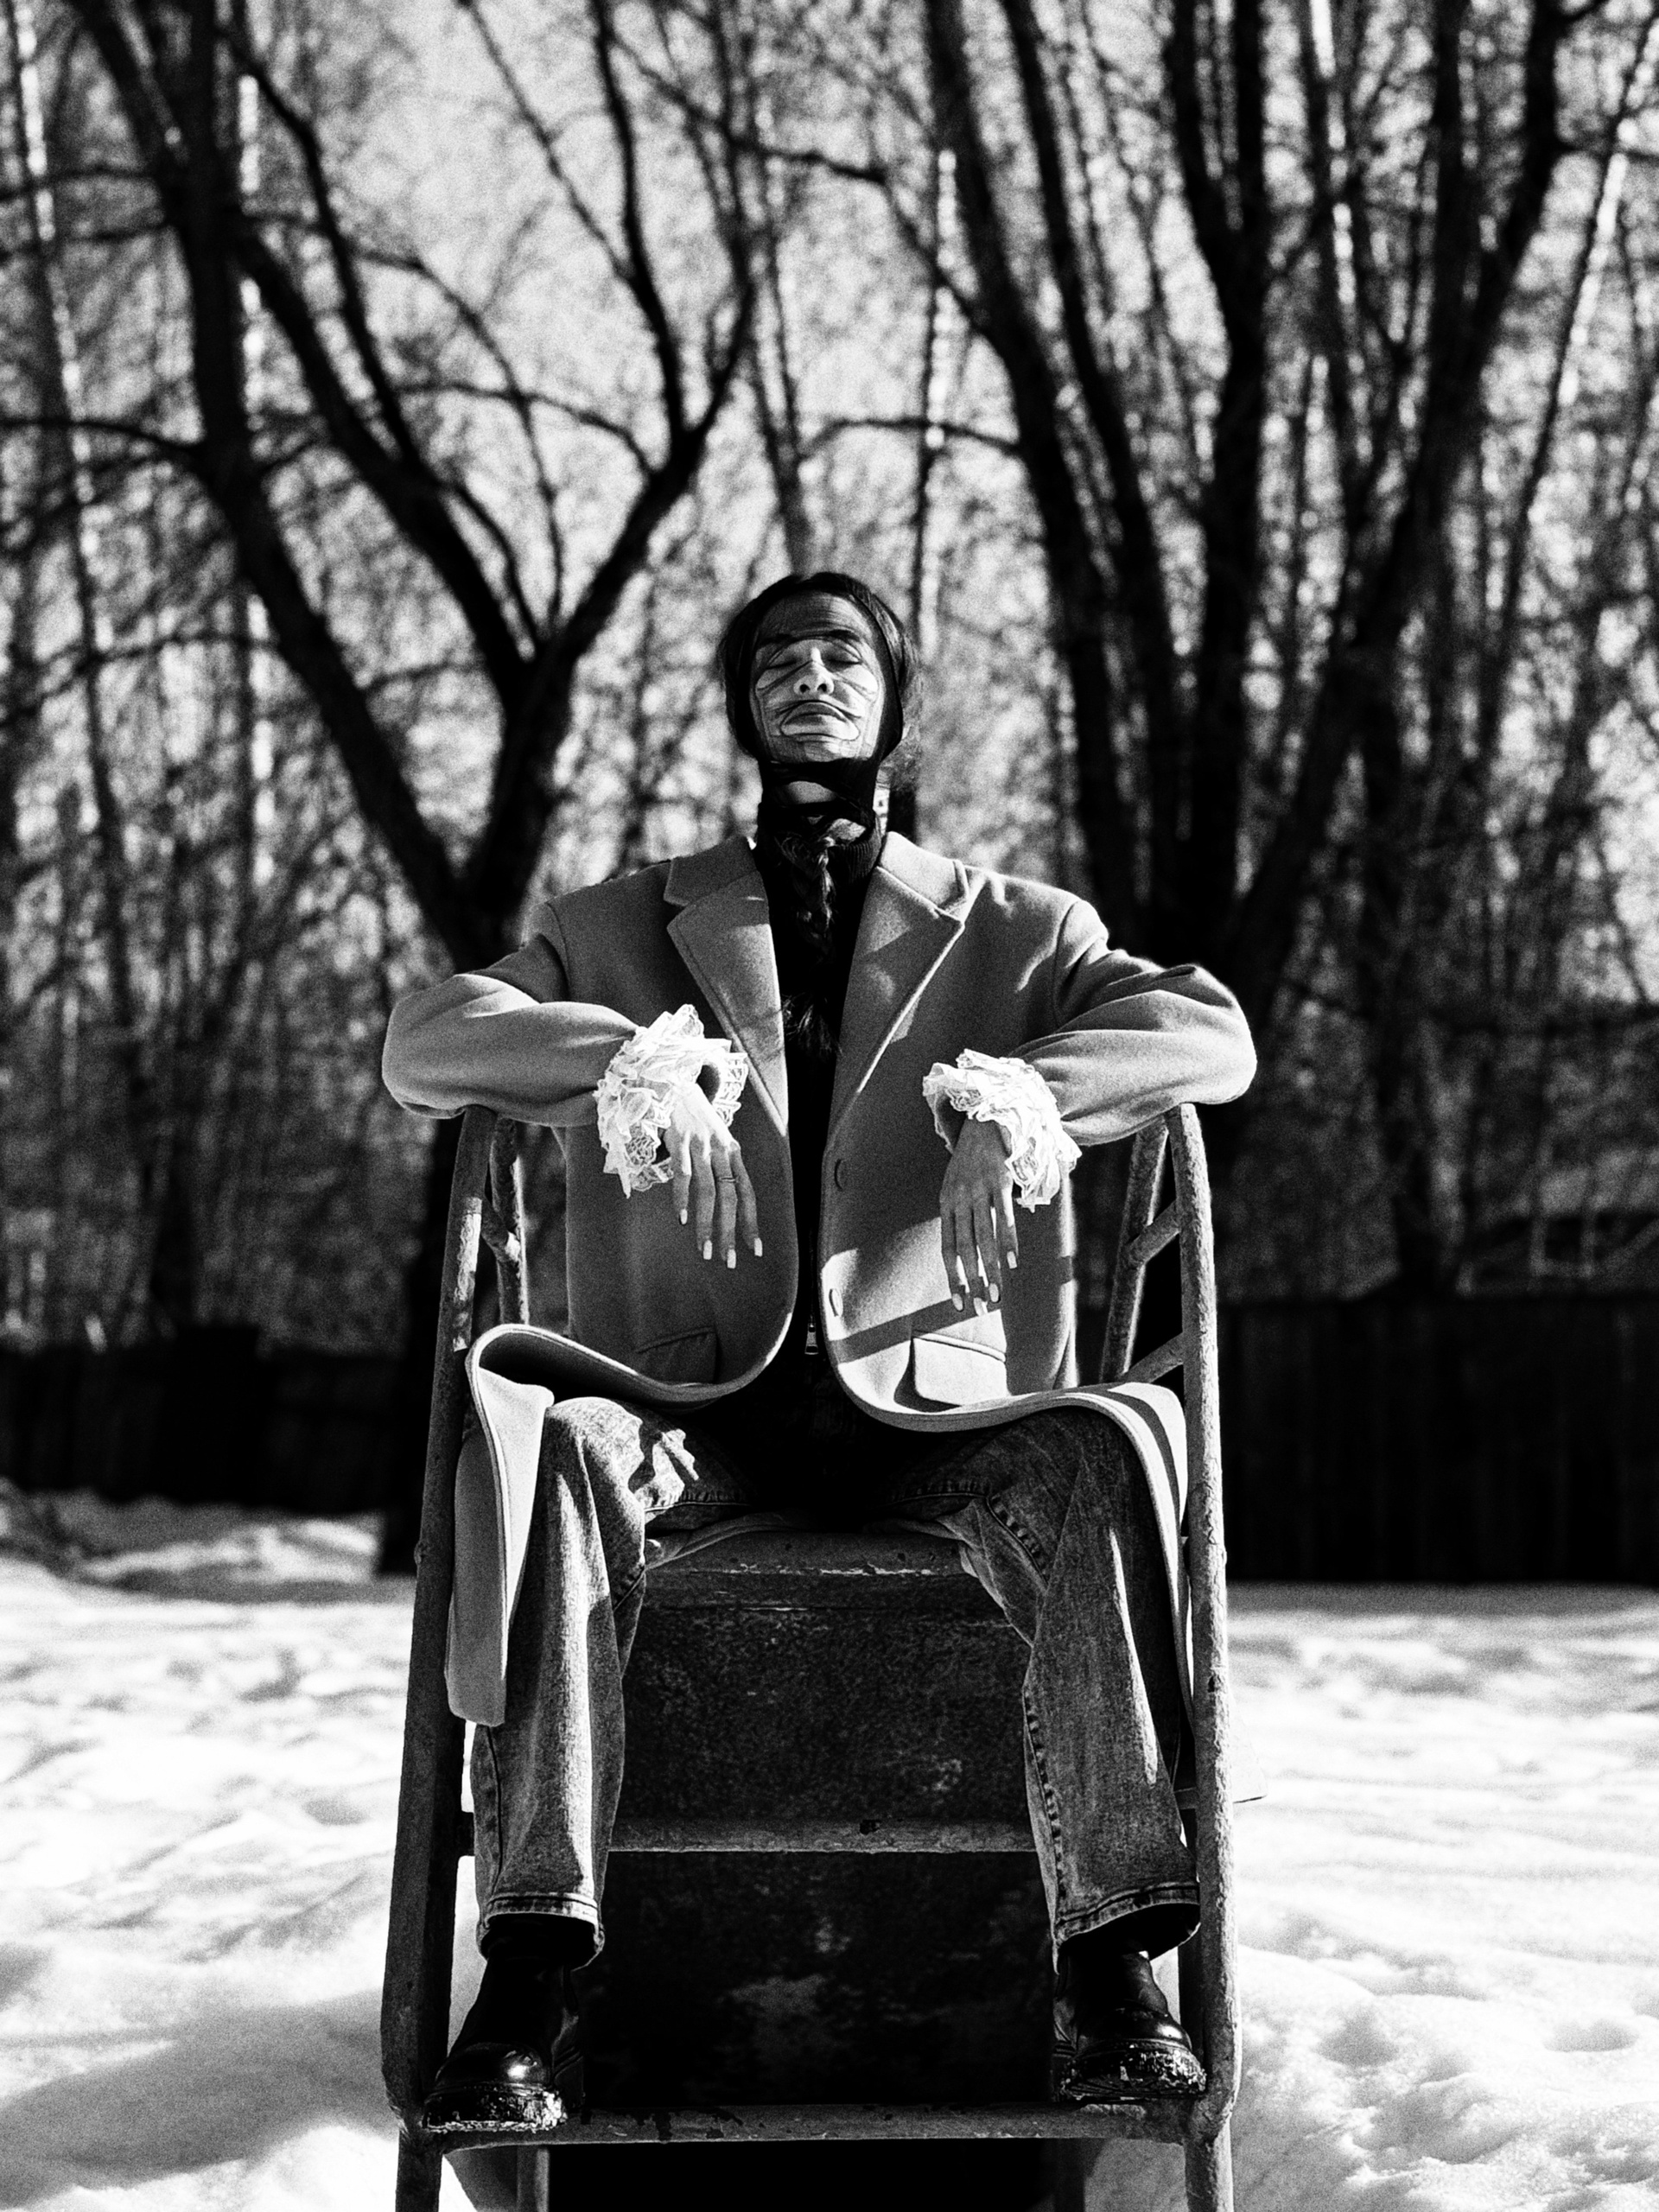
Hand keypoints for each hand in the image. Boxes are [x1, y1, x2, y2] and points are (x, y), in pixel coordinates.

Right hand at [665, 1082, 760, 1266]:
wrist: (677, 1084)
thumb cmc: (696, 1121)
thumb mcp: (716, 1143)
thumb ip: (722, 1168)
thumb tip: (726, 1205)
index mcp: (733, 1153)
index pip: (748, 1193)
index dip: (751, 1221)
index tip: (754, 1249)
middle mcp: (721, 1150)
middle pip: (731, 1197)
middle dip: (730, 1231)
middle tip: (727, 1260)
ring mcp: (701, 1145)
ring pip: (708, 1190)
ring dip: (706, 1223)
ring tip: (703, 1249)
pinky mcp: (679, 1141)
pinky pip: (682, 1175)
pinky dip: (682, 1198)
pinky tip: (682, 1219)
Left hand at [939, 1117, 1017, 1311]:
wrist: (983, 1121)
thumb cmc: (970, 1162)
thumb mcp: (955, 1187)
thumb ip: (958, 1216)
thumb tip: (963, 1250)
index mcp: (946, 1204)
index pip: (948, 1249)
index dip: (953, 1277)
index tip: (959, 1304)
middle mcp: (959, 1200)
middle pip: (966, 1249)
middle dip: (973, 1281)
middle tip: (982, 1308)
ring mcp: (979, 1191)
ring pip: (984, 1238)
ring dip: (990, 1269)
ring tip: (997, 1293)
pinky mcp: (1000, 1182)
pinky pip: (1003, 1217)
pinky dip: (1007, 1242)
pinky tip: (1011, 1263)